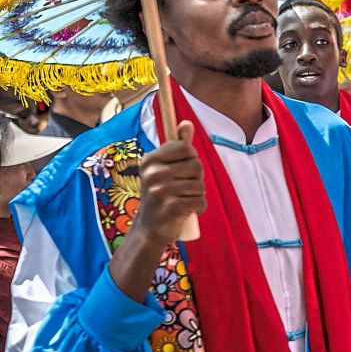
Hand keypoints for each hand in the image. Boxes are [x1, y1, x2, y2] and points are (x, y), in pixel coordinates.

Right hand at [133, 121, 205, 247]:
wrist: (149, 229)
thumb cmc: (161, 195)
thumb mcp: (164, 168)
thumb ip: (178, 146)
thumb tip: (187, 123)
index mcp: (150, 160)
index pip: (185, 147)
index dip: (191, 158)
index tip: (182, 168)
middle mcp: (153, 174)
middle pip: (196, 166)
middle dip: (196, 179)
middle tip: (182, 188)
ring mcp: (161, 191)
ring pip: (200, 185)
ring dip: (197, 195)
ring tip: (182, 200)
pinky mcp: (171, 208)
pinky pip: (200, 202)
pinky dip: (198, 208)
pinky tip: (186, 211)